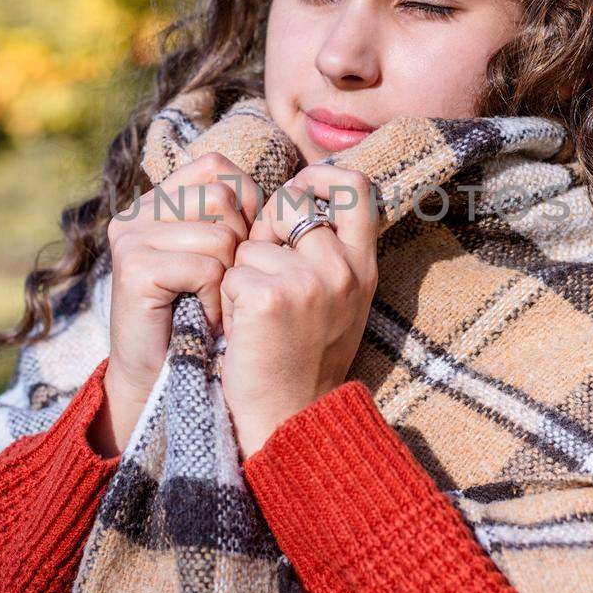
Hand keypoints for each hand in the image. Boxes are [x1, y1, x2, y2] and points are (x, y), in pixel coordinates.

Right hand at [89, 152, 260, 455]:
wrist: (165, 381)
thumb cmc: (203, 318)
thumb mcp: (223, 257)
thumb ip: (238, 216)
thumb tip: (295, 190)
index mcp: (157, 200)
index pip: (217, 167)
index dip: (247, 201)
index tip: (245, 245)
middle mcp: (138, 211)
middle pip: (222, 196)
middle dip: (241, 244)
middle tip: (226, 284)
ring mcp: (131, 236)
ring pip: (220, 234)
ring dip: (230, 278)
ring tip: (212, 304)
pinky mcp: (134, 267)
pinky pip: (206, 267)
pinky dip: (215, 300)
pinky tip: (202, 318)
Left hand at [219, 166, 380, 458]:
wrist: (291, 416)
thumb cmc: (305, 358)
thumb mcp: (339, 300)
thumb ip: (328, 252)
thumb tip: (295, 197)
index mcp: (363, 266)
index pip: (355, 188)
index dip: (321, 176)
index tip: (300, 187)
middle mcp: (342, 268)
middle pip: (292, 201)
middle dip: (266, 225)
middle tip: (262, 267)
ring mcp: (309, 281)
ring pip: (253, 242)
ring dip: (243, 272)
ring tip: (257, 314)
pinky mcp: (270, 297)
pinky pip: (232, 272)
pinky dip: (229, 298)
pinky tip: (244, 329)